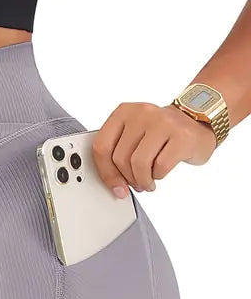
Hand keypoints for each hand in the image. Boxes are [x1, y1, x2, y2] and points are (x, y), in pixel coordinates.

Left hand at [92, 102, 216, 197]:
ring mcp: (163, 122)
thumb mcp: (133, 136)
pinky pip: (160, 166)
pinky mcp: (181, 135)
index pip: (101, 147)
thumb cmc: (161, 134)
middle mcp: (142, 113)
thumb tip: (115, 185)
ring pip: (139, 164)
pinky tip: (160, 174)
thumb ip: (117, 155)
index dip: (106, 172)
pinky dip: (158, 176)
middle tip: (135, 183)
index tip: (115, 186)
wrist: (198, 121)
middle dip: (127, 178)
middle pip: (120, 158)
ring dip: (142, 180)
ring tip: (147, 182)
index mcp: (123, 112)